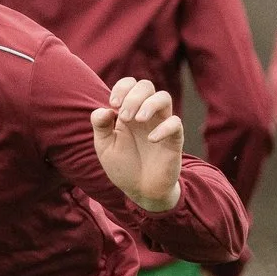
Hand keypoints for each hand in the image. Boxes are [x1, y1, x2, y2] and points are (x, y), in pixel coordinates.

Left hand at [91, 77, 185, 211]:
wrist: (141, 191)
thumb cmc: (123, 166)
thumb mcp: (104, 147)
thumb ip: (100, 126)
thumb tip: (104, 110)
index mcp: (128, 112)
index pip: (129, 84)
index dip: (122, 88)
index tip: (113, 104)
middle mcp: (146, 114)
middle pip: (146, 86)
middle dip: (133, 97)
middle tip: (124, 117)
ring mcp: (161, 124)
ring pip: (164, 97)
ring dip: (149, 104)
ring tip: (138, 120)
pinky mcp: (174, 139)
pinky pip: (176, 123)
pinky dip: (164, 128)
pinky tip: (151, 139)